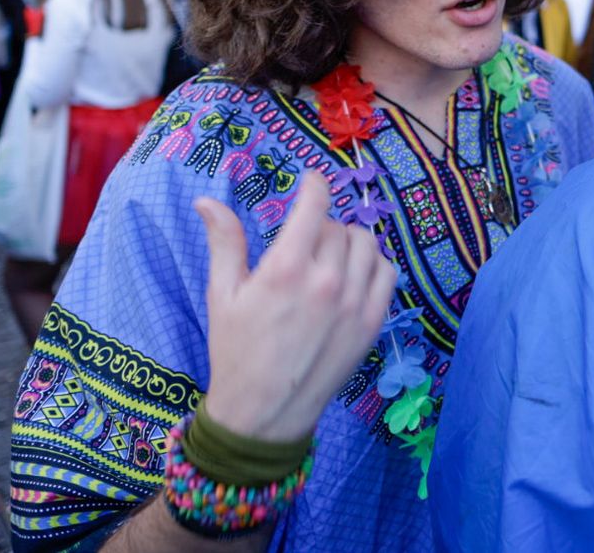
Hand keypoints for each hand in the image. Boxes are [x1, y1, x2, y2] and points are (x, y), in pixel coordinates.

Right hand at [195, 172, 396, 441]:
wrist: (265, 412)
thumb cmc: (237, 351)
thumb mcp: (223, 294)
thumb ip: (224, 242)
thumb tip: (206, 200)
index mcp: (286, 268)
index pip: (314, 205)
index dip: (314, 185)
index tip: (311, 181)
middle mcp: (326, 280)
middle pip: (337, 227)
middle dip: (320, 226)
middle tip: (304, 243)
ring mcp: (355, 301)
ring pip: (366, 244)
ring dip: (349, 242)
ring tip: (328, 257)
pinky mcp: (373, 321)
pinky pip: (387, 272)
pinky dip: (374, 265)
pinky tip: (353, 275)